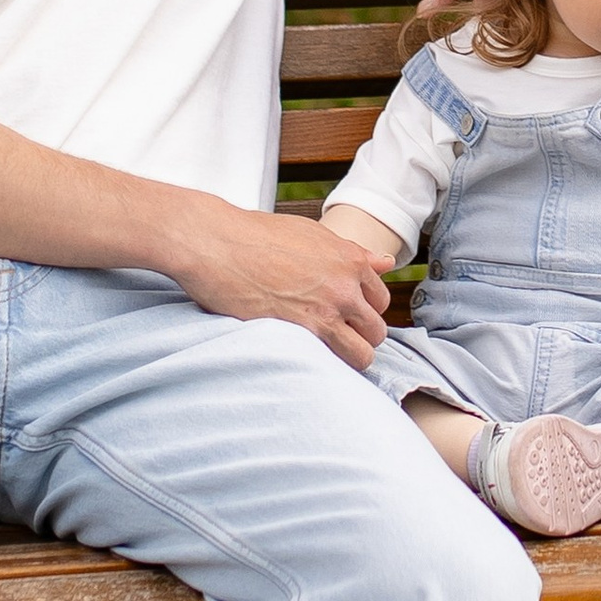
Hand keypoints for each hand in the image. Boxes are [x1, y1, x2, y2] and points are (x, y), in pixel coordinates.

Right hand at [164, 198, 390, 367]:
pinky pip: (334, 362)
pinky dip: (326, 366)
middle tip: (333, 337)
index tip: (345, 317)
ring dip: (348, 357)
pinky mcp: (304, 331)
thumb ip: (349, 252)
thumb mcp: (309, 234)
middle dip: (359, 337)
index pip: (379, 299)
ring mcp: (327, 310)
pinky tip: (308, 358)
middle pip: (376, 329)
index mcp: (349, 259)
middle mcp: (345, 285)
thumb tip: (384, 262)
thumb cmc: (254, 235)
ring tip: (324, 354)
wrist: (216, 243)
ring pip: (362, 353)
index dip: (362, 311)